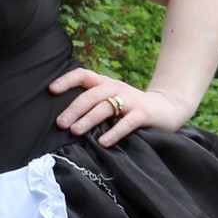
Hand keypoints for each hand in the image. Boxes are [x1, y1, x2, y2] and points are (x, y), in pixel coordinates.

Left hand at [48, 67, 193, 147]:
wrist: (167, 108)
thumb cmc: (129, 106)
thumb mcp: (109, 99)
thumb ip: (91, 103)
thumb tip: (61, 117)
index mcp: (104, 83)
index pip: (83, 75)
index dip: (66, 80)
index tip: (51, 90)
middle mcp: (115, 88)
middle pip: (91, 95)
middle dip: (74, 108)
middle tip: (60, 123)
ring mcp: (130, 100)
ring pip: (106, 107)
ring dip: (89, 119)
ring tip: (75, 132)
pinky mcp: (143, 114)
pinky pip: (126, 123)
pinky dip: (114, 132)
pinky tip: (102, 142)